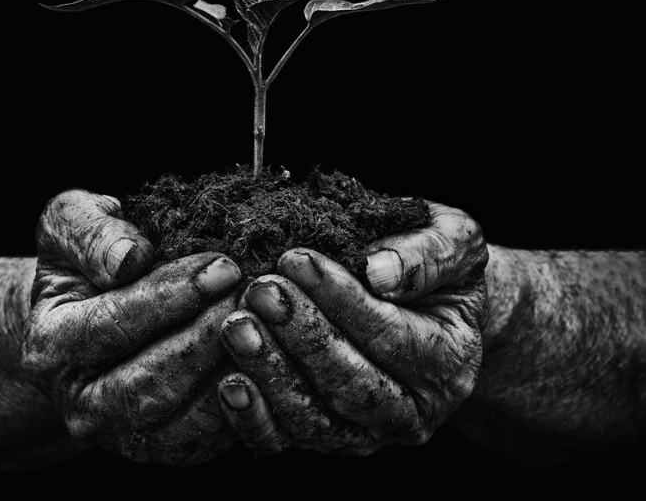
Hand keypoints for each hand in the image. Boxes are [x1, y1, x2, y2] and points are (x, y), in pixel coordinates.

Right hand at [23, 189, 242, 464]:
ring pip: (184, 422)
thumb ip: (89, 233)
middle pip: (150, 383)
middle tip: (258, 296)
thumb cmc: (86, 262)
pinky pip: (210, 439)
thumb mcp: (70, 225)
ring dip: (233, 373)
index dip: (172, 295)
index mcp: (51, 345)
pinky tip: (271, 357)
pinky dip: (246, 403)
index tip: (225, 265)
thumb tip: (129, 258)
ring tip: (269, 324)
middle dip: (210, 338)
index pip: (113, 325)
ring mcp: (123, 435)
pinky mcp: (165, 448)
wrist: (88, 316)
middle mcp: (81, 403)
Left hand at [217, 201, 487, 454]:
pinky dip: (253, 417)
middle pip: (351, 384)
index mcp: (449, 360)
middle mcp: (412, 410)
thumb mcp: (453, 241)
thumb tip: (380, 271)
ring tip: (237, 324)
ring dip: (271, 372)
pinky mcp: (325, 438)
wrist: (433, 305)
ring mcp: (367, 432)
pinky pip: (285, 440)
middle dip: (301, 336)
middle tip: (260, 289)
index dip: (342, 300)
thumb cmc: (438, 266)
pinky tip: (227, 381)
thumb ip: (428, 254)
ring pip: (314, 418)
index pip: (391, 336)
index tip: (297, 259)